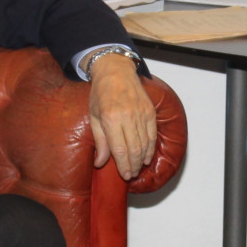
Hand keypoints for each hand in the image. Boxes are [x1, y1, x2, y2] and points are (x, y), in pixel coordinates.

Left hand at [87, 52, 158, 180]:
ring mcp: (141, 113)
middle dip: (133, 166)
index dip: (123, 165)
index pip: (120, 149)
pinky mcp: (150, 111)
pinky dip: (151, 148)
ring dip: (142, 160)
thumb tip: (100, 163)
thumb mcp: (93, 117)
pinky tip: (147, 157)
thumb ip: (99, 141)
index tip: (125, 175)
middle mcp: (128, 116)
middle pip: (134, 149)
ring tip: (137, 168)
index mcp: (111, 118)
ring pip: (145, 144)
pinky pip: (152, 135)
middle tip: (131, 175)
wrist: (115, 71)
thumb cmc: (100, 94)